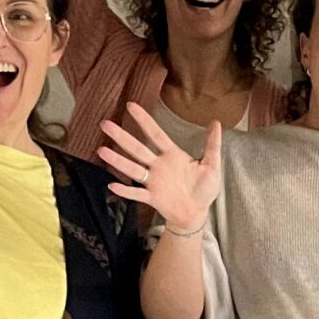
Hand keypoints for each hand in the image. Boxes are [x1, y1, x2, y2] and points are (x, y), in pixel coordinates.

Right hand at [97, 107, 220, 233]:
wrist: (197, 213)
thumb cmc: (204, 188)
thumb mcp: (212, 165)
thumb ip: (212, 145)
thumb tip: (216, 123)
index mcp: (172, 155)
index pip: (155, 134)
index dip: (144, 120)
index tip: (131, 106)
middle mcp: (158, 166)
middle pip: (137, 149)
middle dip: (122, 137)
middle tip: (106, 124)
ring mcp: (153, 182)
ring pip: (133, 168)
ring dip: (118, 160)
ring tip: (102, 150)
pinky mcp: (152, 198)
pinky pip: (136, 193)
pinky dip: (125, 190)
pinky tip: (112, 185)